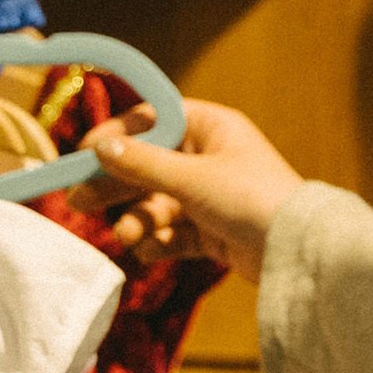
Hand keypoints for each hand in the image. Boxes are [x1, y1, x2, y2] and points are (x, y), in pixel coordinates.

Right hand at [77, 96, 300, 281]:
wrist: (296, 252)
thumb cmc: (251, 199)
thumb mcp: (191, 179)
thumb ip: (142, 164)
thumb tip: (99, 146)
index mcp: (211, 128)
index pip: (153, 120)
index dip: (117, 134)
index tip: (82, 151)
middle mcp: (209, 157)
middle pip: (148, 164)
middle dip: (115, 184)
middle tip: (77, 201)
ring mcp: (210, 195)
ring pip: (157, 202)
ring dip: (138, 219)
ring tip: (128, 236)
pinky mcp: (213, 230)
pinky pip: (174, 232)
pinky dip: (160, 241)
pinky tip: (152, 250)